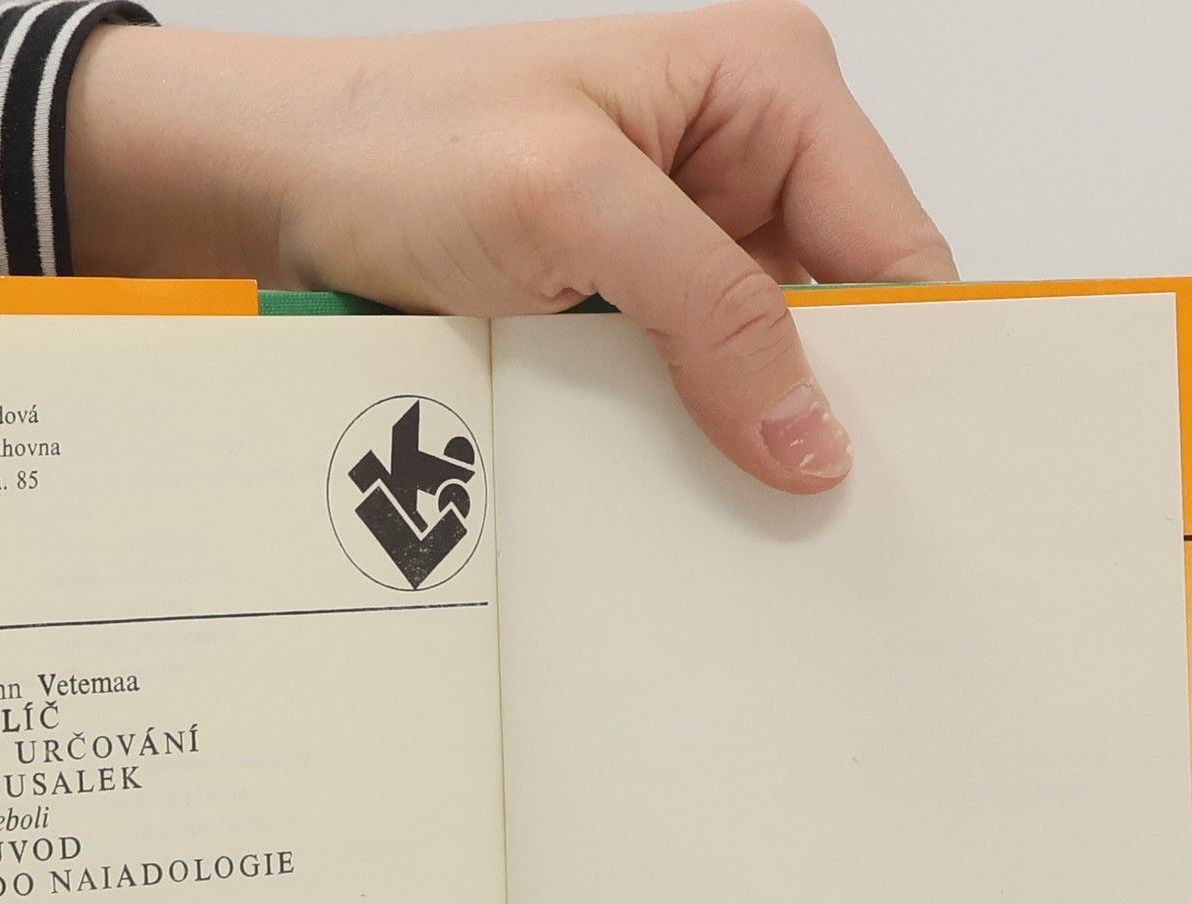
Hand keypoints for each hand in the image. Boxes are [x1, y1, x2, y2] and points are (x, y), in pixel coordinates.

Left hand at [66, 0, 953, 491]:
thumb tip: (816, 437)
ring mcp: (696, 243)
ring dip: (754, 441)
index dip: (910, 367)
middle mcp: (752, 163)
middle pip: (846, 320)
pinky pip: (702, 394)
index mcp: (773, 90)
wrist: (281, 186)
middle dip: (830, 413)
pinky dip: (695, 446)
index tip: (897, 480)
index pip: (897, 251)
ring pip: (775, 371)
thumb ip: (711, 309)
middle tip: (819, 526)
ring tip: (746, 524)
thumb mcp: (572, 206)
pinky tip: (685, 499)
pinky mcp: (643, 310)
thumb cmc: (403, 146)